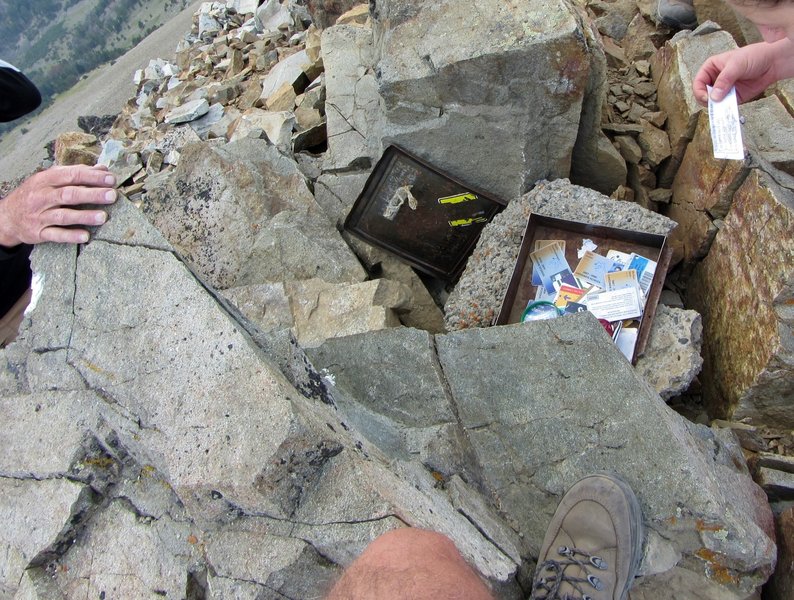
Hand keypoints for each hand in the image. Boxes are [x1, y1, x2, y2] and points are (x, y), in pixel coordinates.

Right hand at [0, 165, 116, 246]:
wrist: (7, 217)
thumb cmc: (35, 195)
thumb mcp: (49, 180)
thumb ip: (75, 174)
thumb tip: (102, 169)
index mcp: (45, 180)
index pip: (71, 175)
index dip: (92, 177)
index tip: (111, 179)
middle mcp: (41, 196)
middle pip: (69, 194)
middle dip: (92, 195)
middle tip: (112, 195)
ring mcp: (39, 215)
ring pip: (63, 215)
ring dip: (84, 216)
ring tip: (103, 217)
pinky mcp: (38, 233)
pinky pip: (55, 235)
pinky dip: (70, 236)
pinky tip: (85, 236)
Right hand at [693, 38, 793, 105]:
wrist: (772, 63)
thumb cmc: (754, 56)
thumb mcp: (737, 64)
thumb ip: (724, 80)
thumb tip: (713, 97)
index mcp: (711, 68)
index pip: (698, 82)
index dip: (699, 91)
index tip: (706, 97)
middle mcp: (715, 79)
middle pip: (702, 94)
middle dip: (706, 100)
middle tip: (714, 103)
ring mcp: (723, 89)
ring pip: (712, 102)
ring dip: (716, 106)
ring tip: (722, 106)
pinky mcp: (732, 98)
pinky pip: (724, 106)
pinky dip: (725, 109)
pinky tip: (728, 109)